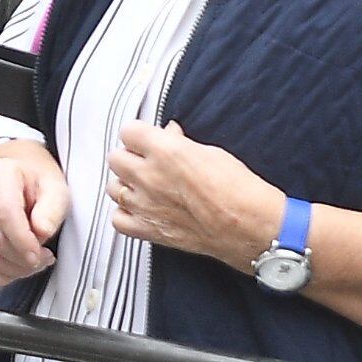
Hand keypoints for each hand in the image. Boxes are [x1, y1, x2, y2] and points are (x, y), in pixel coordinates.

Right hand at [0, 138, 70, 284]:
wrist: (16, 178)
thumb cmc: (35, 184)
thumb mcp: (55, 187)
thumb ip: (53, 208)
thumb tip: (41, 231)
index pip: (5, 212)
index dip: (22, 239)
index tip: (38, 254)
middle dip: (22, 259)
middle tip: (43, 258)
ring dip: (14, 269)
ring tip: (33, 262)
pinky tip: (15, 270)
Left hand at [107, 120, 283, 266]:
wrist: (248, 226)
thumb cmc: (238, 189)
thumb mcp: (211, 152)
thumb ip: (181, 142)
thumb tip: (169, 134)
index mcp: (165, 151)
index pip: (128, 132)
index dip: (138, 134)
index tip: (145, 138)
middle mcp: (148, 177)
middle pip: (116, 158)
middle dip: (129, 157)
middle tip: (145, 161)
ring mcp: (144, 205)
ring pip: (113, 188)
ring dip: (126, 184)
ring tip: (143, 185)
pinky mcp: (147, 230)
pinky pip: (117, 219)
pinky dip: (125, 213)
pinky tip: (138, 209)